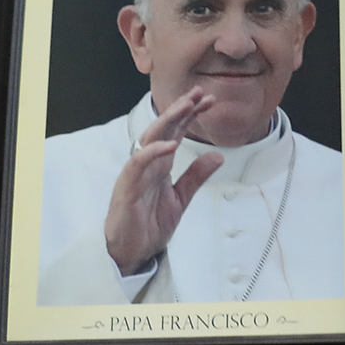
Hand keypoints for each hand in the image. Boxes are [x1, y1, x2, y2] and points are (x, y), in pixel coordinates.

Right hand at [104, 87, 224, 273]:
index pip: (176, 132)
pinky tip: (170, 144)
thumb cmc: (149, 224)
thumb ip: (196, 176)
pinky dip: (153, 152)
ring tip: (186, 107)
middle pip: (163, 129)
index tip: (209, 100)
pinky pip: (138, 164)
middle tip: (200, 93)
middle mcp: (148, 164)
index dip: (190, 115)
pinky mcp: (127, 187)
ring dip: (168, 121)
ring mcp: (136, 173)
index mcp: (160, 165)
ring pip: (150, 139)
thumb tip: (217, 156)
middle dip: (181, 109)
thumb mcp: (181, 198)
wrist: (132, 252)